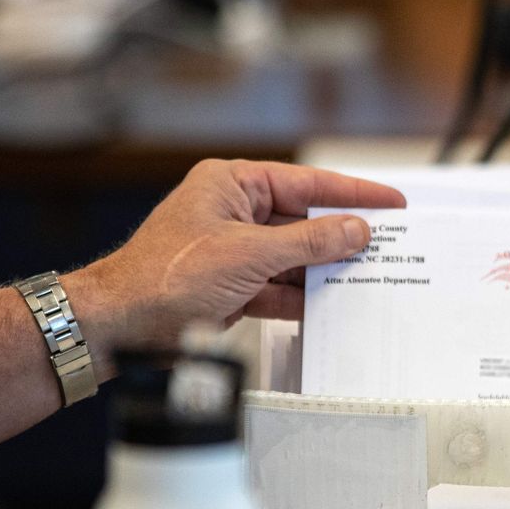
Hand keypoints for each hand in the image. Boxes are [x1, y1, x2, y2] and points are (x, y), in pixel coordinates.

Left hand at [65, 160, 404, 366]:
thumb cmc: (164, 277)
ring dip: (324, 270)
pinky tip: (331, 305)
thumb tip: (354, 230)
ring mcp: (231, 251)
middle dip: (342, 236)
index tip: (391, 200)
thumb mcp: (249, 255)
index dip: (352, 191)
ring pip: (293, 257)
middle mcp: (232, 211)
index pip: (306, 181)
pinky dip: (301, 297)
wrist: (118, 327)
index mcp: (232, 184)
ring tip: (369, 277)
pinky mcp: (230, 286)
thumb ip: (309, 242)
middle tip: (389, 243)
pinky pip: (277, 286)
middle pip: (303, 219)